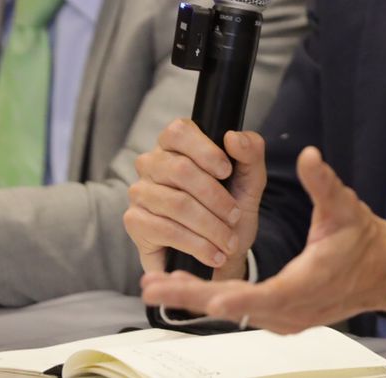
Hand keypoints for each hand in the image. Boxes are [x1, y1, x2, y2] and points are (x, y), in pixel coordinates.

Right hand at [126, 120, 260, 279]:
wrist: (222, 253)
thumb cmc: (230, 210)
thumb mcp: (250, 181)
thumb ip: (250, 152)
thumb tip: (233, 137)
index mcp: (176, 144)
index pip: (179, 131)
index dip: (205, 151)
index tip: (227, 172)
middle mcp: (151, 163)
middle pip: (180, 170)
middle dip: (216, 197)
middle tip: (235, 216)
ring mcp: (140, 191)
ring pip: (176, 203)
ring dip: (210, 226)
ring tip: (229, 242)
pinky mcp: (134, 221)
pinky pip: (165, 230)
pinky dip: (196, 244)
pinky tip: (213, 254)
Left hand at [139, 146, 385, 333]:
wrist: (382, 270)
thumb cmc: (363, 241)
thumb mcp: (344, 207)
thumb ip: (323, 183)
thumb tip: (310, 157)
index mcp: (306, 283)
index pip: (264, 296)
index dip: (234, 297)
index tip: (206, 296)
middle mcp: (293, 309)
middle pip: (237, 308)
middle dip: (193, 296)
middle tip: (155, 286)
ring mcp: (287, 318)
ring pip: (236, 312)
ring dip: (200, 299)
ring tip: (162, 286)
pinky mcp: (284, 317)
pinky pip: (245, 312)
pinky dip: (219, 302)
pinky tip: (195, 291)